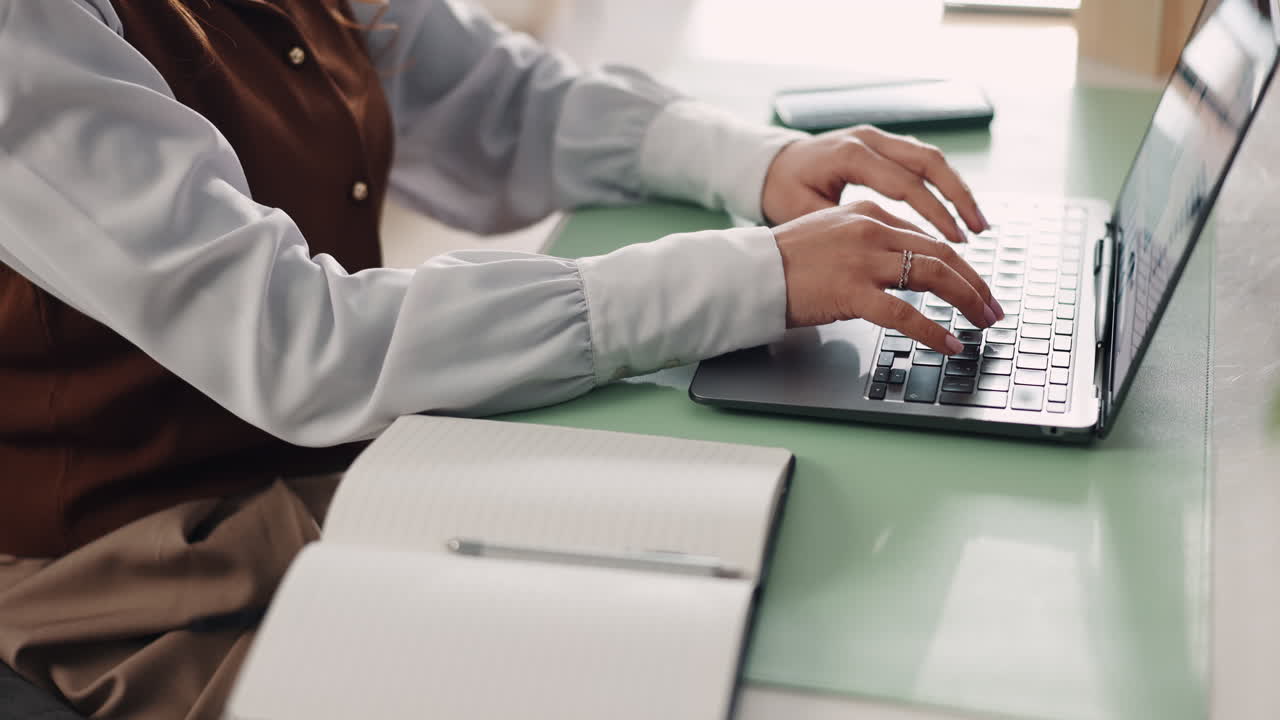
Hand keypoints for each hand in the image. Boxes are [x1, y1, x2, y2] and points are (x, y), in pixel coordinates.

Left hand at [761, 125, 987, 243]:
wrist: (767, 165)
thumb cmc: (782, 192)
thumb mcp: (804, 213)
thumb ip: (844, 228)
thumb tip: (879, 254)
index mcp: (850, 153)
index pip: (905, 183)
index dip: (934, 213)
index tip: (955, 242)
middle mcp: (869, 139)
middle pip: (929, 162)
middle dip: (958, 198)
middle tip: (978, 231)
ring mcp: (877, 138)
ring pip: (931, 158)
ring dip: (956, 190)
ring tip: (977, 224)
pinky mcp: (881, 145)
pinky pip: (920, 161)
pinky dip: (941, 185)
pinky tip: (955, 211)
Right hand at [773, 200, 1003, 354]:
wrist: (747, 272)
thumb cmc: (781, 262)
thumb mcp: (830, 236)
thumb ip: (865, 244)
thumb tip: (898, 272)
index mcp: (867, 212)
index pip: (926, 236)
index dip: (958, 262)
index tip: (973, 283)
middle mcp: (870, 229)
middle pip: (940, 252)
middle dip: (974, 282)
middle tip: (992, 307)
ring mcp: (862, 259)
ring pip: (933, 275)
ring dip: (966, 300)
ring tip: (982, 322)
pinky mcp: (851, 291)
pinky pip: (905, 313)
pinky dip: (933, 330)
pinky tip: (949, 343)